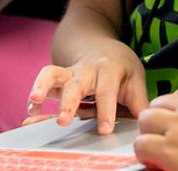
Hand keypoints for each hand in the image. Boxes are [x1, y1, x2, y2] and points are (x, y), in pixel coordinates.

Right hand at [27, 41, 149, 134]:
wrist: (102, 48)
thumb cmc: (121, 68)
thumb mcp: (135, 78)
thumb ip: (138, 100)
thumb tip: (146, 120)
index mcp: (109, 69)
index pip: (107, 91)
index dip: (106, 111)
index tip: (104, 130)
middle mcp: (87, 69)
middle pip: (76, 84)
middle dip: (68, 102)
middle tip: (63, 121)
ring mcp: (70, 72)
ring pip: (53, 74)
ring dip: (42, 87)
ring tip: (34, 103)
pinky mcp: (58, 77)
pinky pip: (44, 80)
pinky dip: (36, 93)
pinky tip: (32, 110)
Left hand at [135, 88, 177, 170]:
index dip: (174, 113)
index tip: (174, 125)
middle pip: (158, 104)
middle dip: (156, 121)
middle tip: (161, 137)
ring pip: (145, 120)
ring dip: (148, 135)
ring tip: (154, 151)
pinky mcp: (170, 149)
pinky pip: (142, 145)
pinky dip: (144, 154)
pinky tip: (154, 162)